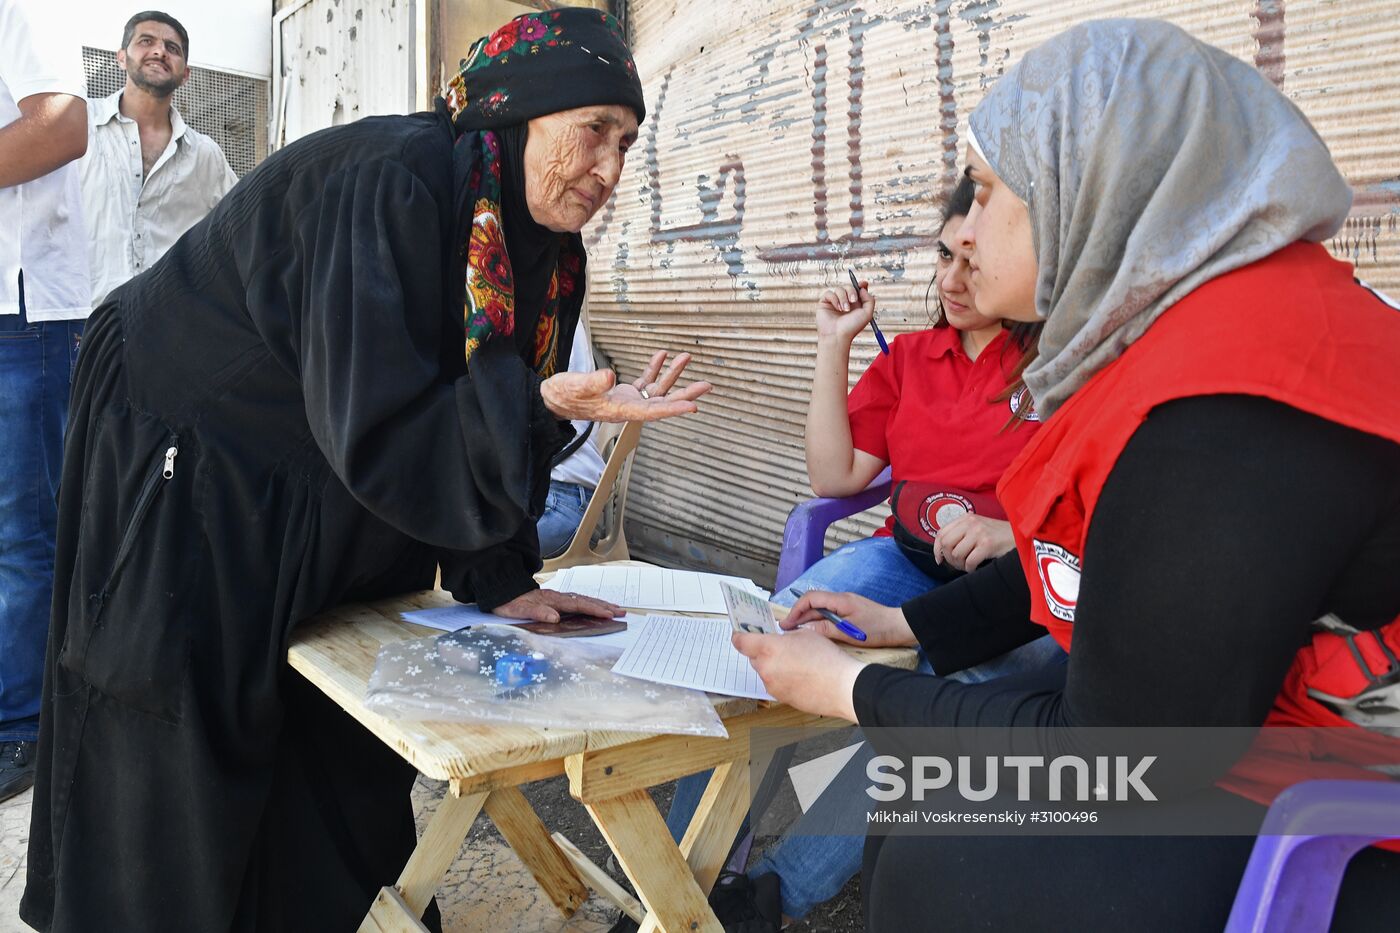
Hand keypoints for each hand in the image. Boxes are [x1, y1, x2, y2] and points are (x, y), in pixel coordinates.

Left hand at [490, 589, 621, 623]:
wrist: (502, 589)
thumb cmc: (510, 602)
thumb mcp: (519, 610)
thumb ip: (537, 612)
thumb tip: (555, 617)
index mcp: (552, 600)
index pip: (578, 605)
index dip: (594, 609)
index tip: (608, 614)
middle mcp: (558, 597)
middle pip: (585, 600)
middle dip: (604, 606)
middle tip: (621, 611)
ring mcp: (558, 597)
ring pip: (583, 599)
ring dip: (600, 603)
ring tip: (615, 607)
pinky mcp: (555, 599)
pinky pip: (577, 600)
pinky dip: (590, 602)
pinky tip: (595, 605)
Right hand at [541, 350, 712, 422]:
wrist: (554, 399)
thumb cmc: (564, 395)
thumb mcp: (576, 386)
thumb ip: (593, 382)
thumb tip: (610, 376)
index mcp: (620, 411)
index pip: (652, 411)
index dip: (673, 409)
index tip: (692, 407)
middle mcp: (629, 408)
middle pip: (663, 402)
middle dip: (685, 394)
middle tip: (706, 386)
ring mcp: (627, 400)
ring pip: (657, 390)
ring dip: (672, 375)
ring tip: (685, 358)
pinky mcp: (623, 392)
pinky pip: (644, 381)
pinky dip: (654, 369)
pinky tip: (662, 355)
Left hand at [731, 628, 864, 720]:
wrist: (841, 686)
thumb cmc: (827, 659)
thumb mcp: (805, 635)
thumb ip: (785, 636)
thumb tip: (780, 640)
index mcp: (768, 648)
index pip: (741, 642)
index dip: (739, 636)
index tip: (740, 634)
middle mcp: (766, 668)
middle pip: (754, 658)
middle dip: (763, 651)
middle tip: (780, 647)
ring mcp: (772, 686)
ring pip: (765, 672)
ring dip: (774, 666)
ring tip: (797, 663)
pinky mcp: (781, 698)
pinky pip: (776, 684)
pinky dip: (783, 679)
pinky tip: (800, 676)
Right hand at [781, 590, 916, 647]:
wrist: (901, 627)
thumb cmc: (878, 628)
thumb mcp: (850, 632)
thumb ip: (827, 629)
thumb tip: (805, 630)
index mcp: (840, 600)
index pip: (810, 598)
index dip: (796, 610)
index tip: (787, 623)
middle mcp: (841, 599)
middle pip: (813, 603)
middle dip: (798, 615)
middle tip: (785, 629)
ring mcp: (846, 605)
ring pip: (820, 609)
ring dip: (807, 618)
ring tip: (796, 631)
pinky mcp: (851, 613)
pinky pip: (829, 614)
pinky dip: (818, 621)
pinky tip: (815, 632)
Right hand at [814, 281, 874, 343]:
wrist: (838, 335)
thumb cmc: (852, 327)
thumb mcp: (867, 314)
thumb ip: (869, 300)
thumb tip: (862, 288)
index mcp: (855, 304)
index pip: (858, 290)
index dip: (860, 285)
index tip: (863, 284)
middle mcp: (845, 302)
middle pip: (849, 287)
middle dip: (852, 291)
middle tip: (853, 300)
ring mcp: (835, 302)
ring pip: (839, 289)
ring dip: (843, 298)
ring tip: (844, 310)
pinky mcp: (825, 303)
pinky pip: (829, 293)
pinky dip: (834, 299)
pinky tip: (837, 308)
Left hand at [933, 515, 1015, 571]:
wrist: (1022, 537)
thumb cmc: (999, 536)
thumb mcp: (979, 527)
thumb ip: (962, 533)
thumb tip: (941, 551)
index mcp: (967, 518)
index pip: (941, 532)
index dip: (937, 548)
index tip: (940, 559)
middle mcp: (971, 523)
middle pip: (946, 544)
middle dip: (949, 558)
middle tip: (958, 564)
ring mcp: (979, 533)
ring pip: (956, 554)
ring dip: (960, 565)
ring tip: (968, 565)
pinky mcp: (988, 544)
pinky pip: (969, 561)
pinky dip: (970, 568)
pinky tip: (976, 567)